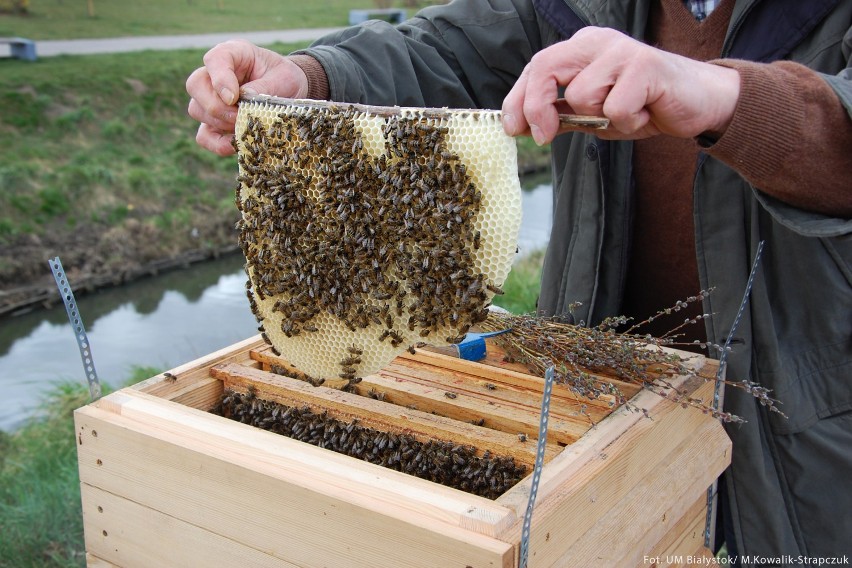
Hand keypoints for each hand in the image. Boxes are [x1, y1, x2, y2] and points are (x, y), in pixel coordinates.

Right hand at [186, 40, 309, 154]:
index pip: (214, 60)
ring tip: (246, 126)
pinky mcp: (214, 122)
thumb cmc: (285, 78)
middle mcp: (214, 74)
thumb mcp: (284, 78)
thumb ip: (264, 88)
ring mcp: (210, 98)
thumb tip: (245, 104)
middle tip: (240, 116)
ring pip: (196, 110)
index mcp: (233, 54)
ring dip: (220, 123)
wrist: (291, 92)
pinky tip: (236, 144)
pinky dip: (217, 143)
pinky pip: (203, 135)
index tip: (233, 98)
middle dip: (217, 106)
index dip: (219, 80)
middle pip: (195, 86)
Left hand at [501, 27, 739, 143]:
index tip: (513, 129)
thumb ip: (558, 114)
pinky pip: (615, 108)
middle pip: (546, 67)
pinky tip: (644, 113)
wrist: (697, 103)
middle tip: (543, 136)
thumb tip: (519, 125)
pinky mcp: (646, 66)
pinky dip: (627, 122)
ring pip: (581, 94)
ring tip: (624, 114)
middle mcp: (598, 42)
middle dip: (536, 107)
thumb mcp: (592, 114)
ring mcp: (622, 51)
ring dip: (599, 118)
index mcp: (582, 48)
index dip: (518, 99)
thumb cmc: (642, 105)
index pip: (537, 66)